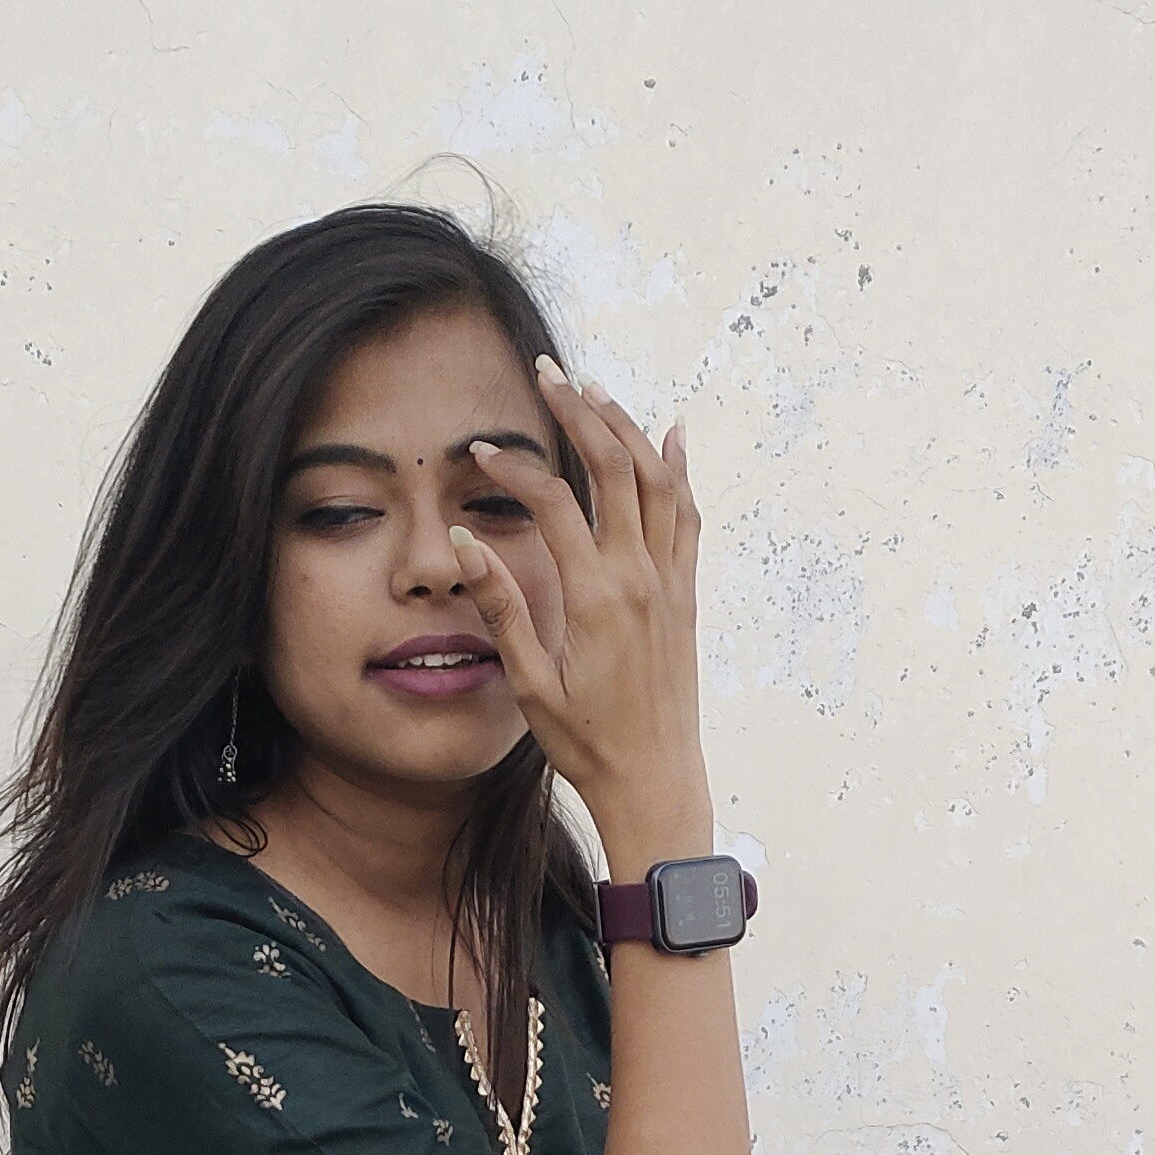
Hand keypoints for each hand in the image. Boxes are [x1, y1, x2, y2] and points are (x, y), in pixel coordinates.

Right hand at [449, 362, 707, 866]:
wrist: (657, 781)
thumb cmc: (588, 743)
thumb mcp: (529, 683)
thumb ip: (502, 607)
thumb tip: (466, 544)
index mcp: (595, 597)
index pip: (554, 501)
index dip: (515, 467)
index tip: (482, 451)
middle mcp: (640, 578)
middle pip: (614, 465)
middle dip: (578, 410)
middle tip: (547, 373)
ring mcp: (670, 582)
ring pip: (658, 478)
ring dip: (626, 426)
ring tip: (594, 391)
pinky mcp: (687, 595)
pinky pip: (688, 514)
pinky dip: (678, 468)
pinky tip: (670, 433)